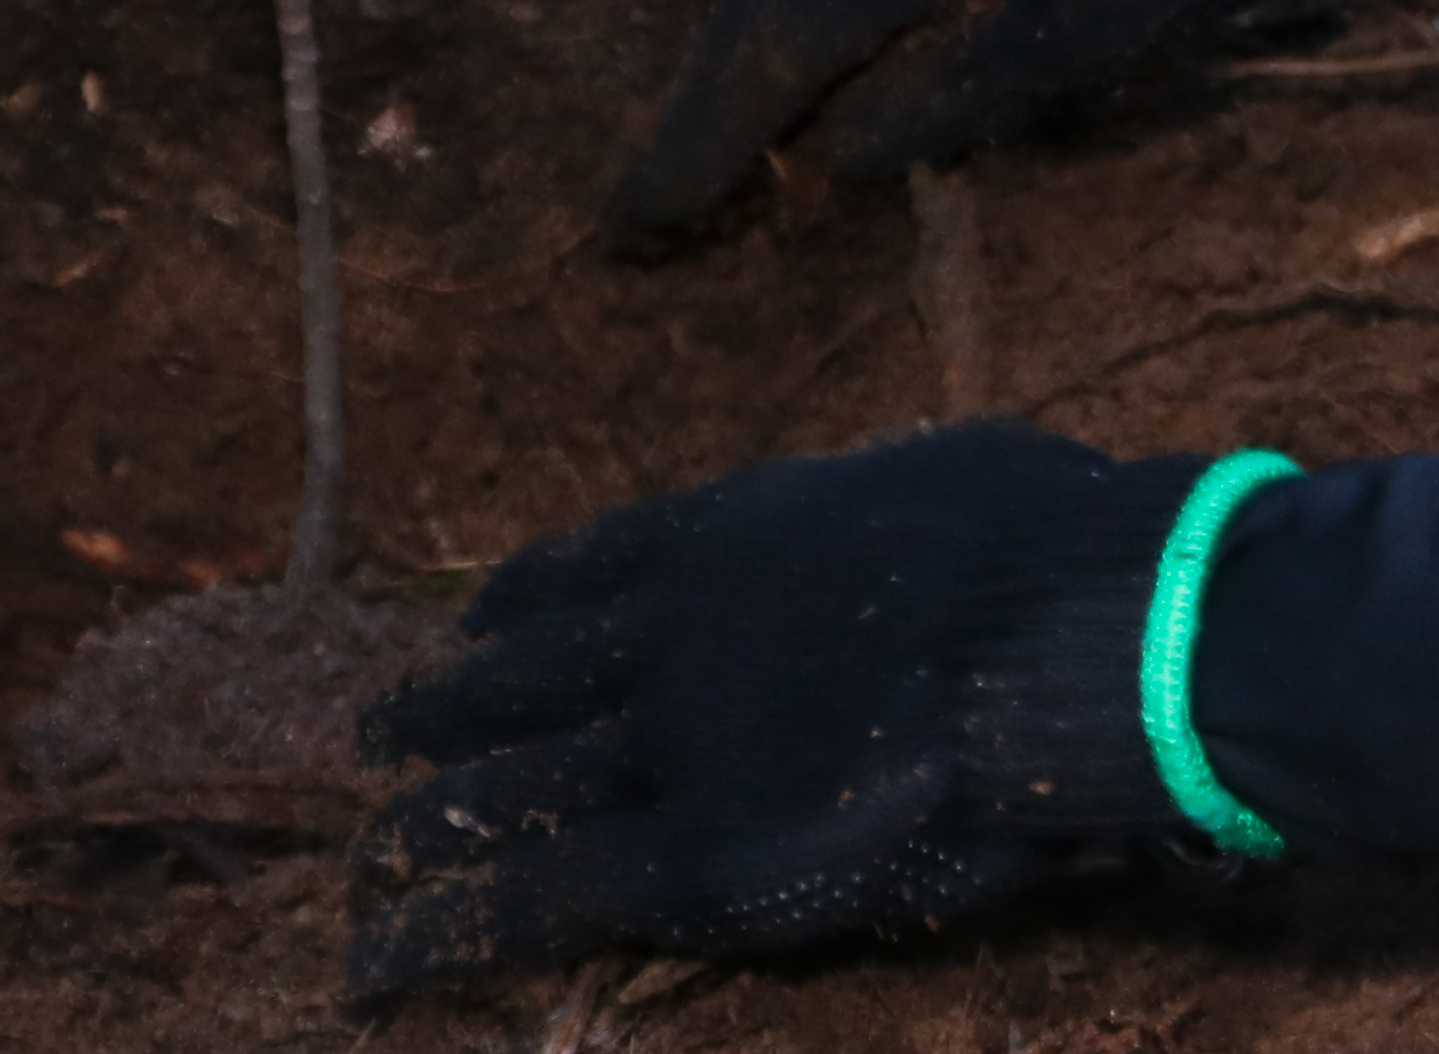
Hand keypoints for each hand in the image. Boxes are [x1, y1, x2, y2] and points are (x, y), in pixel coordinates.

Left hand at [349, 419, 1213, 991]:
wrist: (1070, 638)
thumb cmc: (1052, 553)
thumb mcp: (948, 482)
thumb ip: (891, 515)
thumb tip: (916, 525)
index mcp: (739, 531)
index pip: (594, 563)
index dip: (524, 598)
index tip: (476, 617)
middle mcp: (675, 629)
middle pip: (526, 675)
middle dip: (447, 708)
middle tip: (381, 731)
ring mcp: (671, 741)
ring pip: (511, 787)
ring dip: (426, 823)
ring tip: (369, 854)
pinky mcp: (687, 857)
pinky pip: (538, 895)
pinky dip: (446, 926)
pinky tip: (381, 956)